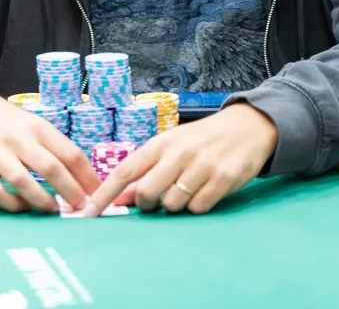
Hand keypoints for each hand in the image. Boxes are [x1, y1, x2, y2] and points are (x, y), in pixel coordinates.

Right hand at [0, 79, 99, 213]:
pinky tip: (23, 207)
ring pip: (23, 181)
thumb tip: (82, 176)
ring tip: (56, 210)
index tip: (99, 192)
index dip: (87, 176)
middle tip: (83, 208)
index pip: (70, 153)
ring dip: (43, 200)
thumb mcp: (31, 124)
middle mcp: (18, 139)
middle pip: (51, 167)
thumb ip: (52, 146)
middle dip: (71, 191)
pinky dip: (11, 204)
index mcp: (38, 127)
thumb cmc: (4, 120)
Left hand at [87, 102, 277, 215]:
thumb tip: (122, 197)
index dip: (105, 193)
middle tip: (157, 200)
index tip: (90, 211)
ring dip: (175, 205)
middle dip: (147, 204)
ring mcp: (202, 166)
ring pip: (173, 205)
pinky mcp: (223, 179)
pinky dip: (197, 206)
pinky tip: (205, 190)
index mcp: (161, 142)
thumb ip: (148, 169)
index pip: (125, 170)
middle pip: (147, 193)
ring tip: (187, 188)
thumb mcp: (173, 145)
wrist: (248, 126)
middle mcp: (179, 153)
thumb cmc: (203, 139)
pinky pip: (198, 208)